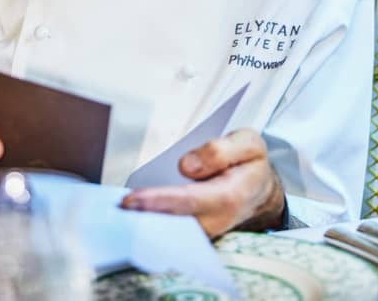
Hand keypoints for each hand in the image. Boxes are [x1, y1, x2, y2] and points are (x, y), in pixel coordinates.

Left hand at [120, 128, 284, 237]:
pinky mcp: (197, 231)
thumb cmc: (251, 163)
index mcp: (230, 195)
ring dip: (144, 225)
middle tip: (114, 210)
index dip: (159, 201)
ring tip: (117, 214)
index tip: (132, 199)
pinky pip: (172, 231)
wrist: (262, 188)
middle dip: (144, 219)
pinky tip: (131, 215)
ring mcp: (206, 229)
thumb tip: (186, 166)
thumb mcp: (248, 144)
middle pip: (175, 224)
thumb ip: (219, 150)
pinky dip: (152, 224)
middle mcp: (216, 219)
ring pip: (172, 233)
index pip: (189, 200)